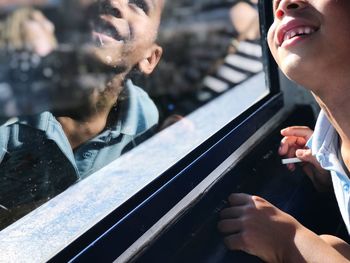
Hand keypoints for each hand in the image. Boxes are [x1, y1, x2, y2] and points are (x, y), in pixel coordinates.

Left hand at [218, 193, 349, 262]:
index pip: (231, 198)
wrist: (295, 243)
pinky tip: (237, 246)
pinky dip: (231, 244)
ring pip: (222, 225)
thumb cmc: (286, 228)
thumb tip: (242, 210)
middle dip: (227, 221)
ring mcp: (245, 224)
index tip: (235, 214)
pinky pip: (227, 241)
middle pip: (224, 213)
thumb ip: (255, 207)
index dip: (232, 207)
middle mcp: (248, 210)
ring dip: (226, 232)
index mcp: (254, 201)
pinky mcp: (244, 239)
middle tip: (233, 229)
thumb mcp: (270, 209)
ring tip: (233, 236)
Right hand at [279, 126, 330, 191]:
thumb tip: (298, 152)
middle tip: (282, 152)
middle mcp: (309, 145)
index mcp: (316, 142)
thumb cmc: (328, 172)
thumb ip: (309, 155)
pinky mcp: (301, 159)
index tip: (283, 132)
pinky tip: (291, 167)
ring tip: (289, 165)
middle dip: (286, 145)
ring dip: (287, 156)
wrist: (326, 184)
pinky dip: (288, 162)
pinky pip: (290, 157)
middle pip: (293, 139)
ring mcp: (304, 152)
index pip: (303, 132)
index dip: (292, 131)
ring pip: (290, 148)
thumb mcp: (320, 162)